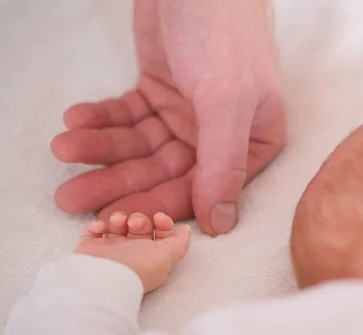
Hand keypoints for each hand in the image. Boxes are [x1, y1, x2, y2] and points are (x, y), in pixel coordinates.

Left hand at [52, 0, 285, 235]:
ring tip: (64, 148)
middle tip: (74, 198)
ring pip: (141, 146)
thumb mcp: (228, 102)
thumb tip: (223, 225)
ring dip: (101, 149)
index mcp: (252, 141)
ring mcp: (188, 113)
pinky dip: (102, 119)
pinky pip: (127, 116)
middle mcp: (221, 134)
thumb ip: (224, 164)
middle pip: (164, 171)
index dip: (160, 205)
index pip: (204, 187)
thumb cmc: (224, 35)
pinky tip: (77, 119)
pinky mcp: (159, 91)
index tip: (118, 221)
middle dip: (118, 182)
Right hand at [75, 212, 190, 292]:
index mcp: (152, 257)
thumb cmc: (136, 268)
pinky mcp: (90, 249)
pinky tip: (100, 228)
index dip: (164, 223)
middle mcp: (132, 254)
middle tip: (135, 223)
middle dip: (141, 220)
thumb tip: (187, 230)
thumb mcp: (166, 256)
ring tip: (117, 223)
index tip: (159, 218)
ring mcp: (111, 251)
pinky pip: (94, 230)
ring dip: (119, 218)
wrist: (101, 278)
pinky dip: (96, 225)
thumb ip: (179, 243)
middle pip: (141, 227)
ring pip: (118, 225)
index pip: (162, 235)